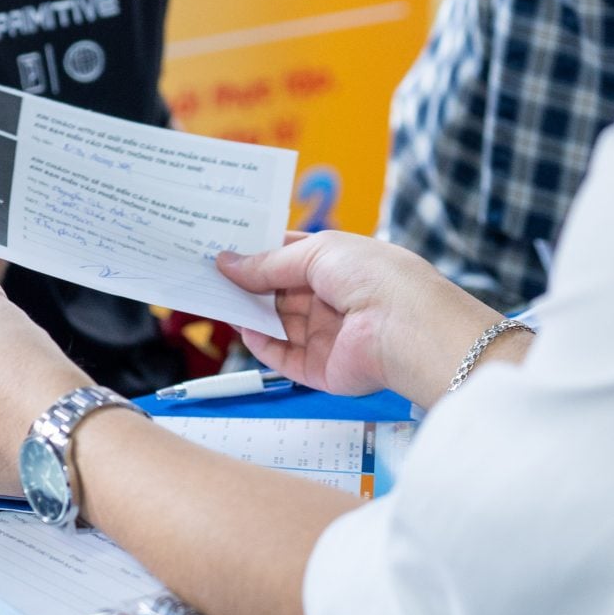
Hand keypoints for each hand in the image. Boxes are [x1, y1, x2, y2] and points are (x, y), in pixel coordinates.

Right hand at [216, 232, 497, 401]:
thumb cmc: (375, 277)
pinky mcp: (321, 369)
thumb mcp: (315, 253)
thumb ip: (268, 263)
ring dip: (248, 312)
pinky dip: (260, 344)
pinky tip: (241, 328)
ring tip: (212, 296)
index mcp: (339, 264)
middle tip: (207, 272)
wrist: (407, 328)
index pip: (290, 255)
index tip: (222, 245)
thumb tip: (226, 261)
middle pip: (279, 291)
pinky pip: (282, 357)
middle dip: (247, 282)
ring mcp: (326, 335)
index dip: (257, 250)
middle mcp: (333, 299)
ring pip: (276, 323)